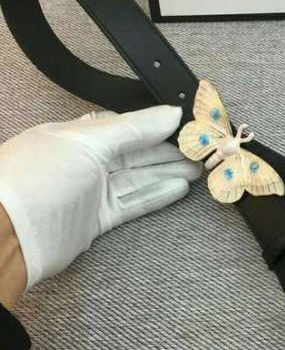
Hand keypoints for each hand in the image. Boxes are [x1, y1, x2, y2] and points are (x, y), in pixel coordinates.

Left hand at [0, 106, 200, 290]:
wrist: (8, 237)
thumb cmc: (36, 180)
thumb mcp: (86, 141)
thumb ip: (133, 127)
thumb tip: (171, 112)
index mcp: (77, 134)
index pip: (127, 126)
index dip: (158, 126)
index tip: (188, 126)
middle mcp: (84, 161)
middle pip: (136, 153)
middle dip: (169, 151)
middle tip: (201, 151)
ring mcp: (91, 192)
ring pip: (138, 179)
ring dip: (168, 173)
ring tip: (198, 169)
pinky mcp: (96, 220)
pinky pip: (133, 203)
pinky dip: (157, 195)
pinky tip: (178, 187)